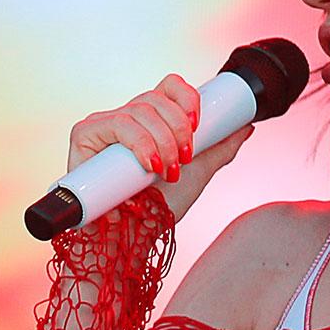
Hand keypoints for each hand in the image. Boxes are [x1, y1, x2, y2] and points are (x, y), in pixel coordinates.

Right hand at [67, 74, 255, 223]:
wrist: (129, 241)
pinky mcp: (84, 136)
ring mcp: (104, 125)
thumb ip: (218, 150)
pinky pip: (115, 124)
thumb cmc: (157, 210)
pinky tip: (148, 164)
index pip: (169, 88)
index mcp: (151, 121)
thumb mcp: (196, 175)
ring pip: (139, 110)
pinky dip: (138, 143)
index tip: (199, 125)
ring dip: (162, 141)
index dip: (187, 98)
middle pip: (156, 98)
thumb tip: (245, 127)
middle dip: (178, 129)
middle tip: (184, 161)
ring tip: (167, 172)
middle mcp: (127, 118)